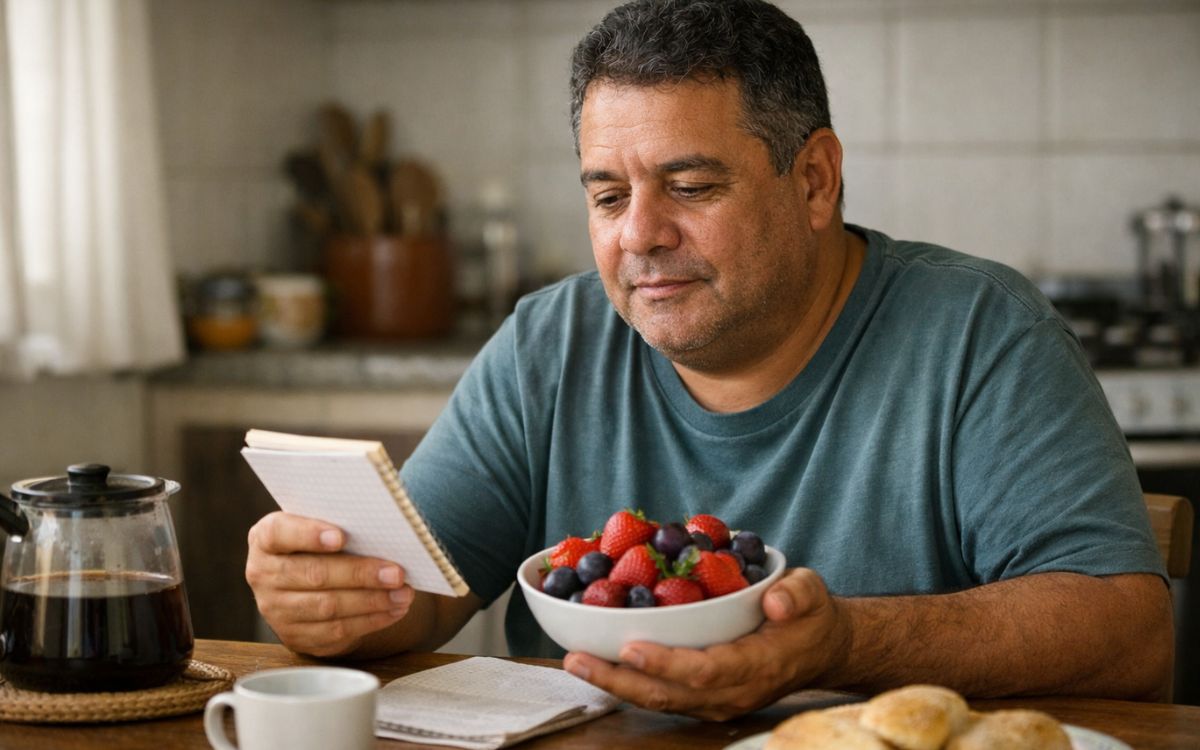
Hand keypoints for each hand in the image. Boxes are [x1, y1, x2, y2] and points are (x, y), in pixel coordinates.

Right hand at [245, 511, 414, 656]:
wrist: (308, 584)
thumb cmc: (321, 546)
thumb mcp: (320, 528)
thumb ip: (340, 526)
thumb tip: (385, 531)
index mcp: (266, 538)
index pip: (279, 532)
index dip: (308, 534)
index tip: (342, 537)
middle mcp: (263, 574)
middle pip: (313, 574)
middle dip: (360, 574)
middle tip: (396, 573)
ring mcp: (276, 609)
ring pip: (327, 606)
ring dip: (372, 601)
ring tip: (403, 593)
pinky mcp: (295, 636)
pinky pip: (336, 631)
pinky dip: (371, 620)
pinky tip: (394, 610)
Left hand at [562, 568, 850, 720]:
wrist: (816, 648)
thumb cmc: (807, 616)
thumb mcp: (810, 594)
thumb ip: (796, 595)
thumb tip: (776, 603)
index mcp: (757, 666)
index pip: (706, 671)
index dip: (666, 663)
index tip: (631, 647)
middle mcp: (731, 693)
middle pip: (669, 694)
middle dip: (619, 679)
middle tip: (577, 659)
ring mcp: (714, 702)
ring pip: (658, 700)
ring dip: (614, 683)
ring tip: (574, 662)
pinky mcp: (701, 698)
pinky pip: (659, 695)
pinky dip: (626, 681)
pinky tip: (596, 662)